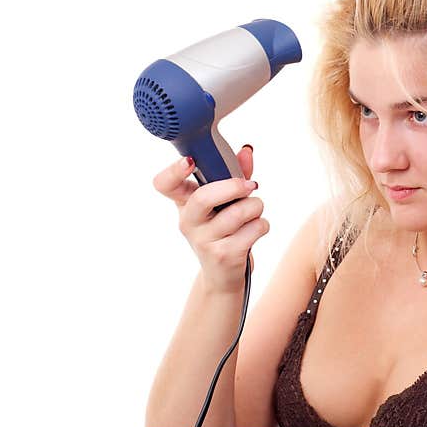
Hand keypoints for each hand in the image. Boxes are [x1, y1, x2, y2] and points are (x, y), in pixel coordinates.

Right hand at [152, 146, 269, 293]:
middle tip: (250, 185)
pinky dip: (262, 225)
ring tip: (254, 212)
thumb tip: (246, 150)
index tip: (189, 161)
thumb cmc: (226, 230)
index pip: (164, 184)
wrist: (223, 276)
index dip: (173, 171)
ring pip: (239, 212)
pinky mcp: (223, 255)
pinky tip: (255, 231)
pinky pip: (254, 228)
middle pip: (204, 197)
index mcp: (184, 203)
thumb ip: (235, 173)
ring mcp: (203, 241)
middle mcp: (188, 222)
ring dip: (256, 207)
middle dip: (233, 186)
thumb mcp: (226, 201)